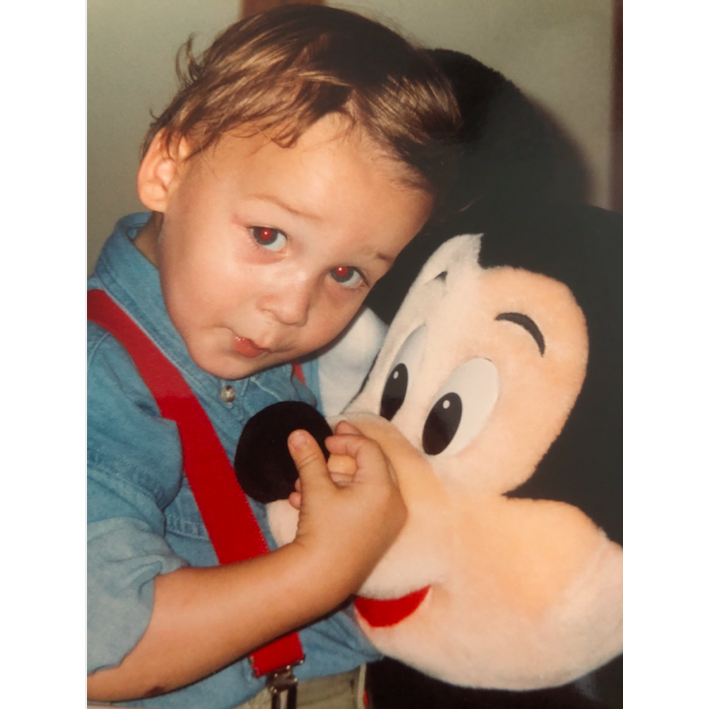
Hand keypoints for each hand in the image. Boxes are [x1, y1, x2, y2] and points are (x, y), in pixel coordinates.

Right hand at [286, 421, 406, 593]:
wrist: (321, 580)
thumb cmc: (321, 531)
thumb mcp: (314, 489)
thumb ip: (308, 458)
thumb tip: (297, 432)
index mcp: (383, 488)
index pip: (369, 450)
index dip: (346, 439)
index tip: (325, 440)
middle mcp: (393, 504)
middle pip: (373, 465)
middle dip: (345, 455)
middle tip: (330, 442)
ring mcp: (389, 521)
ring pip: (363, 487)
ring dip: (333, 480)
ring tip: (302, 484)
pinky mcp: (380, 536)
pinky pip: (363, 506)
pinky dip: (339, 499)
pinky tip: (305, 502)